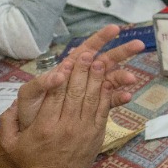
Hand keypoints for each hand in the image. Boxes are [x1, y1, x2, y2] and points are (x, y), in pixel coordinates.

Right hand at [0, 44, 128, 167]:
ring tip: (101, 61)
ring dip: (97, 79)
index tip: (67, 61)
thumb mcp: (10, 144)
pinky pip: (103, 109)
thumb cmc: (31, 161)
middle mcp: (66, 126)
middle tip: (87, 54)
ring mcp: (84, 130)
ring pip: (92, 99)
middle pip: (75, 94)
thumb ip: (7, 123)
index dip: (62, 76)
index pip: (54, 96)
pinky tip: (109, 80)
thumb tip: (9, 104)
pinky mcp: (97, 133)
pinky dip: (107, 94)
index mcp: (44, 126)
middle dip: (82, 72)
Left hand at [15, 23, 143, 129]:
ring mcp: (92, 92)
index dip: (101, 38)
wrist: (34, 139)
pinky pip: (111, 101)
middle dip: (122, 51)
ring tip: (132, 78)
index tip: (115, 29)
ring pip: (112, 79)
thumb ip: (39, 84)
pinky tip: (128, 97)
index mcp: (69, 68)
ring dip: (123, 76)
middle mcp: (84, 77)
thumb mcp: (28, 97)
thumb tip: (59, 75)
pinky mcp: (96, 108)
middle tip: (139, 45)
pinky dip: (119, 98)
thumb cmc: (30, 113)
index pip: (87, 48)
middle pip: (106, 60)